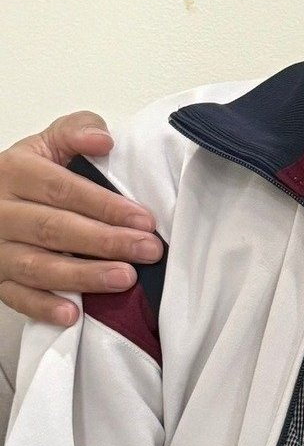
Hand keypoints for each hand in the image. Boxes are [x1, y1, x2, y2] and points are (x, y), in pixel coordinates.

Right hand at [0, 115, 161, 326]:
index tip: (144, 220)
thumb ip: (77, 130)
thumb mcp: (50, 142)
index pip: (63, 190)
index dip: (106, 206)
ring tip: (124, 278)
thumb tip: (103, 140)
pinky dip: (43, 308)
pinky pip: (16, 297)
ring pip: (37, 266)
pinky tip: (73, 314)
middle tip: (147, 250)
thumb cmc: (33, 172)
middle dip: (106, 242)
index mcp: (15, 172)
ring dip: (83, 276)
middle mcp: (0, 212)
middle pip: (55, 229)